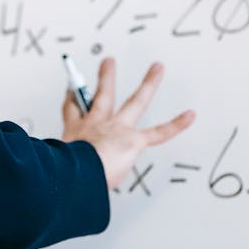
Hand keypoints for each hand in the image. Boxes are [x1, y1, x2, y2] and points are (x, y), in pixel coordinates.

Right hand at [62, 57, 195, 189]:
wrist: (77, 173)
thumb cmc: (66, 174)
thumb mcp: (58, 165)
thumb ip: (63, 168)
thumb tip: (58, 185)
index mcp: (75, 133)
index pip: (72, 111)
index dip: (71, 100)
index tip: (72, 92)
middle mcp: (96, 125)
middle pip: (102, 96)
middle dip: (106, 79)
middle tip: (109, 63)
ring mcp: (117, 129)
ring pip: (136, 102)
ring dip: (149, 84)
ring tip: (157, 68)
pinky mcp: (133, 140)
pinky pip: (159, 133)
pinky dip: (176, 124)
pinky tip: (190, 115)